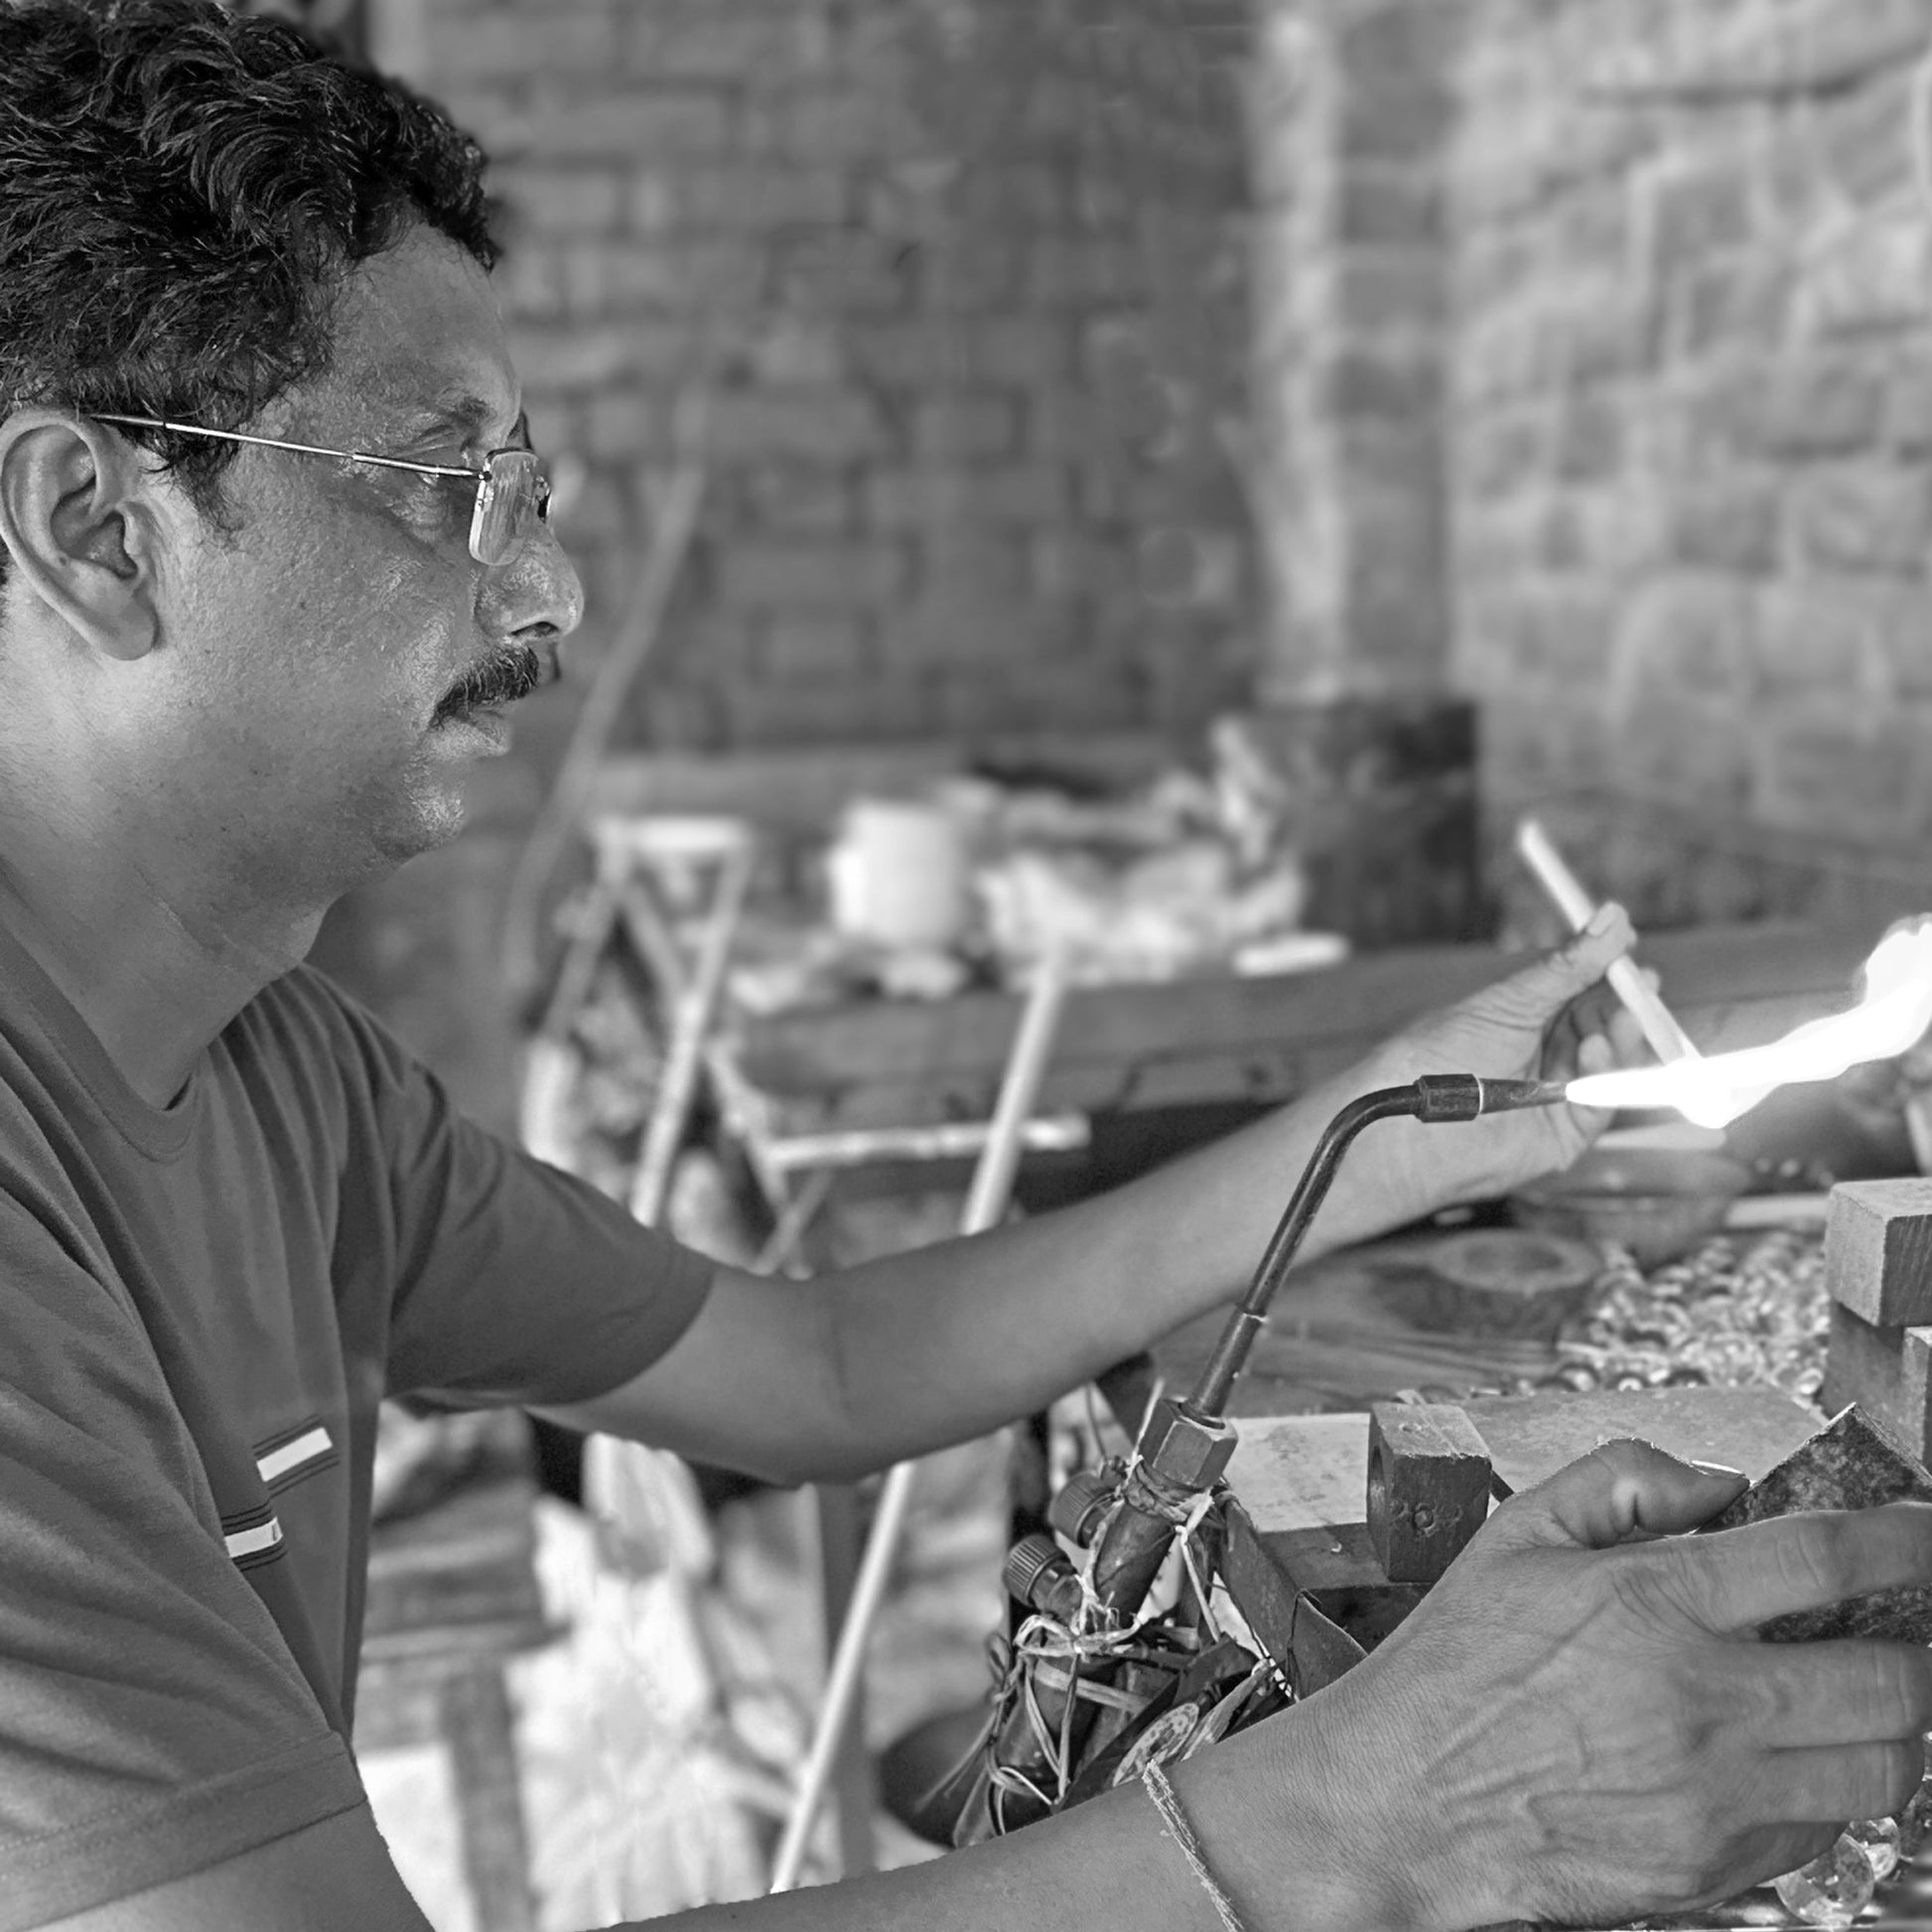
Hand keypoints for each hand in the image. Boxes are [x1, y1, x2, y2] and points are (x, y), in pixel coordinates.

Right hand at [1304, 1442, 1931, 1929]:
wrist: (1402, 1803)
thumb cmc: (1450, 1668)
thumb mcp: (1515, 1534)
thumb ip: (1620, 1477)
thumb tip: (1717, 1481)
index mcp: (1652, 1600)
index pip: (1825, 1558)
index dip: (1902, 1539)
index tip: (1921, 1533)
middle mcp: (1700, 1700)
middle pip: (1892, 1678)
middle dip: (1918, 1646)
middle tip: (1903, 1625)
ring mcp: (1715, 1794)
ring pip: (1883, 1767)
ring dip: (1896, 1725)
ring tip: (1866, 1695)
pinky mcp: (1713, 1868)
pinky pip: (1825, 1831)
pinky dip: (1830, 1792)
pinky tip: (1790, 1758)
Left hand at [1344, 904, 1650, 1228]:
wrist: (1407, 1121)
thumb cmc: (1438, 1054)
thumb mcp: (1509, 1002)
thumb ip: (1566, 967)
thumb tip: (1612, 918)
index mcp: (1530, 1018)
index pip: (1586, 992)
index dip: (1613, 975)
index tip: (1635, 953)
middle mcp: (1547, 1055)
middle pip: (1606, 1028)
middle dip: (1626, 1006)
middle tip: (1644, 986)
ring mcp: (1558, 1095)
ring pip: (1611, 1065)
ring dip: (1622, 1038)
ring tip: (1624, 1016)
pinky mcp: (1564, 1134)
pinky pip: (1601, 1105)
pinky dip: (1606, 1076)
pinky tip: (1597, 1050)